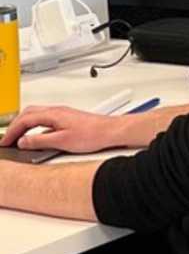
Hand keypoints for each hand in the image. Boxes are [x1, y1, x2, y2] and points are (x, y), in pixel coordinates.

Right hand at [0, 105, 122, 153]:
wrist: (113, 131)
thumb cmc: (94, 134)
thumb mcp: (62, 142)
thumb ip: (40, 142)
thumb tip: (24, 142)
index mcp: (52, 114)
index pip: (24, 120)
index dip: (12, 131)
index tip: (5, 141)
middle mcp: (56, 111)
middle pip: (28, 114)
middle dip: (15, 126)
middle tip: (8, 138)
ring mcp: (63, 114)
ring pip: (37, 116)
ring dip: (25, 125)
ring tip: (19, 137)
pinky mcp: (69, 119)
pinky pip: (46, 121)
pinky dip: (37, 128)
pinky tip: (39, 138)